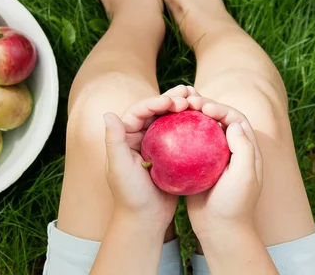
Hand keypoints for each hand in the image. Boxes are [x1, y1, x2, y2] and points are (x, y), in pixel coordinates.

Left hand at [103, 89, 188, 230]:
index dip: (155, 101)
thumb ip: (114, 140)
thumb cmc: (129, 194)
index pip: (140, 111)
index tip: (172, 102)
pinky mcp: (171, 156)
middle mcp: (140, 136)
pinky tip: (206, 120)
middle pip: (156, 111)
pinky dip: (192, 126)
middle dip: (172, 99)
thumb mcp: (119, 167)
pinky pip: (183, 135)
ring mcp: (157, 145)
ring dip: (183, 108)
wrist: (145, 220)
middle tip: (189, 94)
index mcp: (125, 135)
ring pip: (170, 120)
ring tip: (198, 100)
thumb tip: (108, 113)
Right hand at [182, 95, 263, 238]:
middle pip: (217, 120)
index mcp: (245, 149)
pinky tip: (166, 130)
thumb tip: (233, 123)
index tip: (203, 108)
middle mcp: (230, 149)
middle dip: (203, 107)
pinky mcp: (197, 167)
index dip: (220, 108)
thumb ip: (243, 149)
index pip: (234, 119)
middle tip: (186, 103)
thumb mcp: (244, 176)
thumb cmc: (234, 204)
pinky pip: (187, 144)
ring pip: (201, 129)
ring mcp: (212, 158)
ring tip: (175, 111)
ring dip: (190, 118)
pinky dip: (179, 134)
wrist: (219, 230)